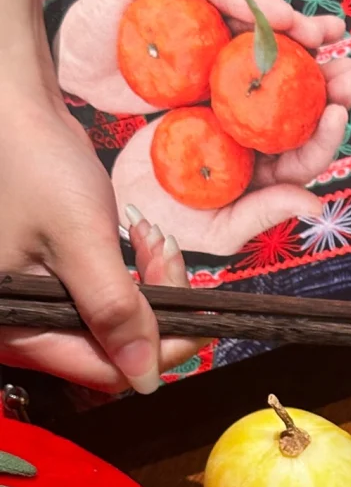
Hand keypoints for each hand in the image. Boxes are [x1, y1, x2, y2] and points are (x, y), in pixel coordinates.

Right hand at [0, 80, 192, 392]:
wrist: (12, 108)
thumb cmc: (34, 164)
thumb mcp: (82, 240)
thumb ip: (115, 312)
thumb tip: (147, 378)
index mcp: (17, 329)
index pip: (105, 370)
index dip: (159, 350)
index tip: (197, 316)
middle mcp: (24, 326)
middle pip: (114, 350)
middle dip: (155, 309)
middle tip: (168, 254)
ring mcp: (39, 305)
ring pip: (117, 323)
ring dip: (149, 287)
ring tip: (153, 238)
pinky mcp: (54, 283)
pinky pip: (107, 298)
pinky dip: (133, 274)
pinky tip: (141, 239)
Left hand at [56, 0, 349, 113]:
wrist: (74, 72)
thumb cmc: (92, 24)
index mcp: (205, 0)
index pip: (247, 6)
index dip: (276, 16)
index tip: (301, 28)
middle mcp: (221, 32)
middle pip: (274, 38)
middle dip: (313, 45)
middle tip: (343, 53)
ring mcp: (221, 69)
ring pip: (275, 73)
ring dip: (314, 81)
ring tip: (347, 85)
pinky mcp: (216, 104)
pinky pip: (255, 110)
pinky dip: (287, 115)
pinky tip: (313, 124)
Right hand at [110, 57, 350, 252]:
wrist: (126, 198)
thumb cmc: (173, 225)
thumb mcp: (218, 230)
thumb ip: (263, 214)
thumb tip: (315, 202)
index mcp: (271, 179)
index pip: (307, 156)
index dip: (326, 135)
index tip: (338, 111)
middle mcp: (262, 145)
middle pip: (303, 115)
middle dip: (330, 90)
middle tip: (350, 66)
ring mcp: (237, 117)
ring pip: (275, 84)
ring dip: (301, 58)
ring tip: (322, 34)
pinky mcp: (211, 94)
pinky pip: (234, 65)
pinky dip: (253, 44)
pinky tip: (267, 22)